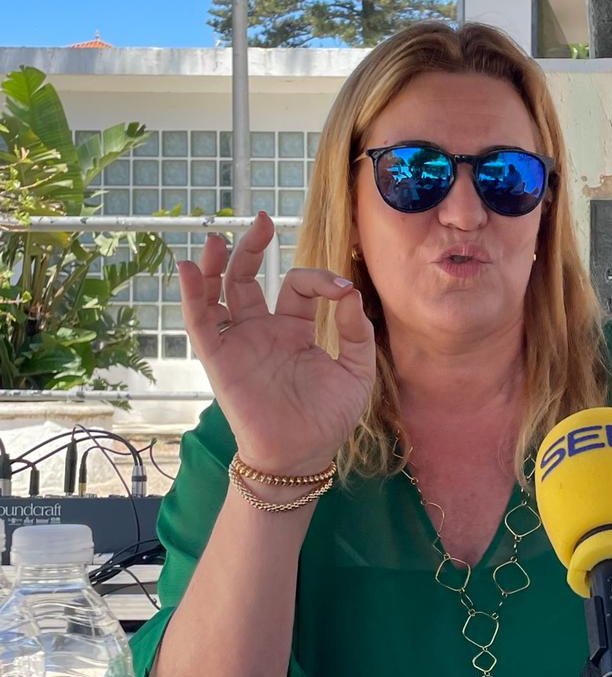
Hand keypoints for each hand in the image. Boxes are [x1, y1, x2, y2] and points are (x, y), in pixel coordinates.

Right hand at [177, 212, 376, 475]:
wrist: (302, 456)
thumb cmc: (328, 418)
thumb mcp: (356, 370)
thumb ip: (357, 331)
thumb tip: (349, 292)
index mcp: (294, 330)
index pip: (299, 287)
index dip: (320, 280)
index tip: (343, 291)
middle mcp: (262, 331)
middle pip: (247, 279)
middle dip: (251, 248)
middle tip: (261, 220)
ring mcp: (240, 343)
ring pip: (219, 294)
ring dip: (216, 265)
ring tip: (218, 238)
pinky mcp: (221, 360)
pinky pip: (201, 323)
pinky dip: (193, 296)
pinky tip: (189, 269)